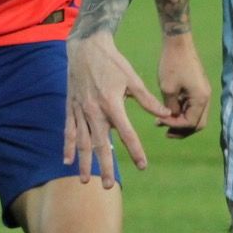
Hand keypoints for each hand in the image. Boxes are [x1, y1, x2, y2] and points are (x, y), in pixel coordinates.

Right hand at [65, 32, 173, 185]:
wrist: (85, 46)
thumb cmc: (112, 62)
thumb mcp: (132, 79)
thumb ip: (148, 100)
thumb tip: (166, 114)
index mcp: (112, 104)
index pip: (127, 134)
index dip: (136, 151)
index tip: (143, 166)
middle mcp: (94, 111)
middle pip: (100, 145)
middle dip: (105, 167)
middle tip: (109, 186)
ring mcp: (80, 110)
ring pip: (82, 142)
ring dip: (84, 163)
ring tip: (86, 181)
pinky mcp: (71, 108)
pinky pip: (69, 131)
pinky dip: (68, 147)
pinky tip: (67, 162)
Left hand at [155, 34, 211, 138]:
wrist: (178, 42)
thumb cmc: (172, 64)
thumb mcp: (168, 89)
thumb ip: (170, 108)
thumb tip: (171, 118)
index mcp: (201, 99)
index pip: (190, 123)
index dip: (175, 126)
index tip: (160, 122)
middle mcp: (206, 98)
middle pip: (197, 123)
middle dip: (181, 129)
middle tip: (165, 132)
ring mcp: (203, 93)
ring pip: (195, 116)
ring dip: (181, 121)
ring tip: (162, 122)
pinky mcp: (198, 88)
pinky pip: (193, 106)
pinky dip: (182, 112)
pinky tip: (168, 111)